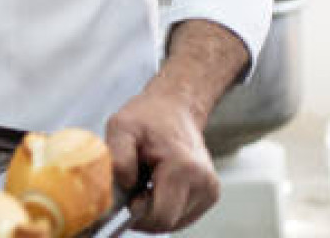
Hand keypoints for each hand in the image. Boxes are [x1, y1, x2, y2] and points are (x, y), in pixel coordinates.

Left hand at [105, 86, 219, 232]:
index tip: (126, 197)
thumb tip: (125, 187)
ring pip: (175, 222)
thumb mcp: (121, 127)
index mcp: (184, 168)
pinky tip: (157, 186)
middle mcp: (204, 183)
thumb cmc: (148, 116)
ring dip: (155, 209)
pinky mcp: (210, 194)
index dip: (137, 214)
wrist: (176, 106)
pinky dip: (165, 207)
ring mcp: (210, 190)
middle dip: (144, 212)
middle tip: (133, 187)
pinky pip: (182, 216)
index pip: (161, 216)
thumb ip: (119, 158)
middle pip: (168, 222)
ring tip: (147, 181)